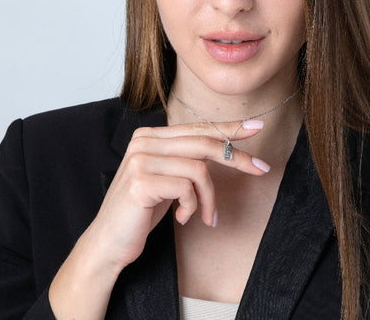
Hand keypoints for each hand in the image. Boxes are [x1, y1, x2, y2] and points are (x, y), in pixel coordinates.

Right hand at [49, 120, 267, 319]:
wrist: (109, 243)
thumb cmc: (142, 211)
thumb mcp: (168, 178)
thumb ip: (187, 158)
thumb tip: (226, 147)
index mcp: (150, 136)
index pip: (197, 128)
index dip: (228, 127)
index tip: (255, 127)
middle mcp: (143, 141)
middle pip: (203, 142)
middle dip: (236, 157)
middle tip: (260, 169)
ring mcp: (140, 159)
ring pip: (199, 169)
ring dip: (209, 198)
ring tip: (206, 216)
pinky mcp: (141, 181)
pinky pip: (186, 188)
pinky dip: (193, 207)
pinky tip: (181, 218)